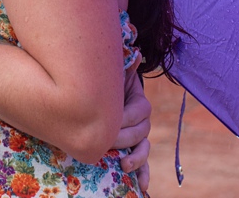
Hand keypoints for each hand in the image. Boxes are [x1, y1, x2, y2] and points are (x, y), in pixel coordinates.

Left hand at [115, 65, 151, 190]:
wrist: (94, 98)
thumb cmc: (105, 86)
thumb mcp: (113, 75)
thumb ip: (124, 67)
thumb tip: (136, 53)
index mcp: (138, 103)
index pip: (140, 112)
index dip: (126, 118)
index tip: (111, 122)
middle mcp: (141, 122)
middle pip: (141, 133)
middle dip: (124, 138)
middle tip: (107, 143)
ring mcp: (137, 138)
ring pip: (143, 150)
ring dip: (137, 159)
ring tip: (124, 165)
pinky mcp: (131, 152)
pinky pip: (142, 165)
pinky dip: (143, 175)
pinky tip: (142, 187)